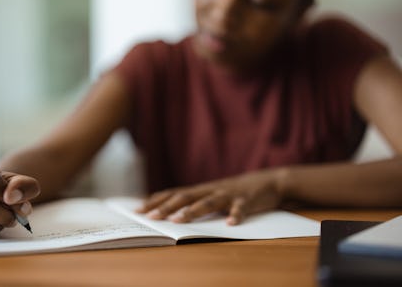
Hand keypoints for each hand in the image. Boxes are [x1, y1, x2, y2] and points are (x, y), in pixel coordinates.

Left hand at [136, 168, 287, 224]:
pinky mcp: (247, 201)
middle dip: (166, 207)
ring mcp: (228, 194)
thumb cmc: (233, 191)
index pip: (172, 194)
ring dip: (193, 211)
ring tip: (178, 220)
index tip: (137, 210)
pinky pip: (241, 208)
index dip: (155, 202)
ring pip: (208, 202)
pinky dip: (236, 215)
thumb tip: (168, 212)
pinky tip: (230, 223)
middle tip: (150, 217)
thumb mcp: (211, 194)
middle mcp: (211, 190)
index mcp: (201, 190)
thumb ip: (194, 201)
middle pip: (185, 197)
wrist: (268, 181)